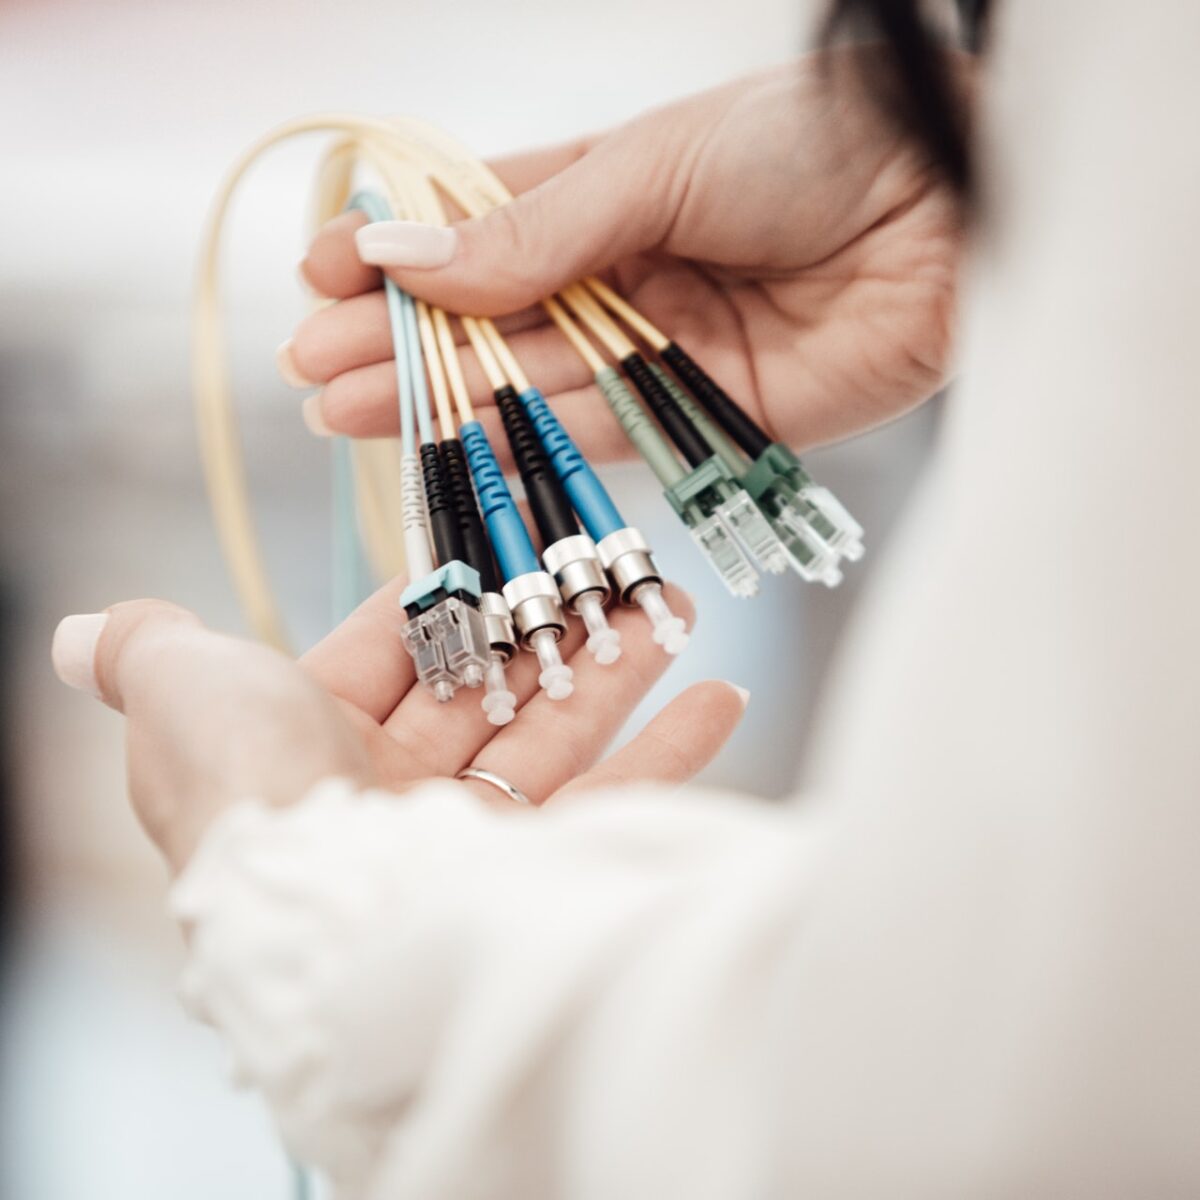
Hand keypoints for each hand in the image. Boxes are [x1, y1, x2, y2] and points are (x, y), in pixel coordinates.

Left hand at [51, 583, 743, 872]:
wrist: (323, 917)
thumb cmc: (250, 785)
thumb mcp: (182, 688)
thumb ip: (148, 650)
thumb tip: (83, 630)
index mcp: (312, 742)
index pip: (394, 649)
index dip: (446, 592)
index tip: (502, 538)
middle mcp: (389, 794)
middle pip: (489, 689)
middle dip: (553, 625)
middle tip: (615, 568)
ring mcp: (466, 837)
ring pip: (559, 735)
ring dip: (621, 669)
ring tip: (677, 607)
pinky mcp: (533, 875)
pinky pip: (615, 807)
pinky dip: (671, 756)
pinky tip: (724, 698)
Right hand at [283, 52, 964, 461]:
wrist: (948, 215)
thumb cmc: (813, 145)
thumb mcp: (653, 165)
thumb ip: (535, 230)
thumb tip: (404, 259)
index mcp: (607, 185)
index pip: (478, 226)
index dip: (399, 252)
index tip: (321, 274)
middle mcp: (623, 271)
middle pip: (490, 314)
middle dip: (398, 338)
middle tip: (308, 365)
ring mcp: (656, 346)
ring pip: (527, 379)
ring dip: (435, 395)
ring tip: (341, 407)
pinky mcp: (697, 413)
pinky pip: (595, 430)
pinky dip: (519, 435)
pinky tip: (444, 437)